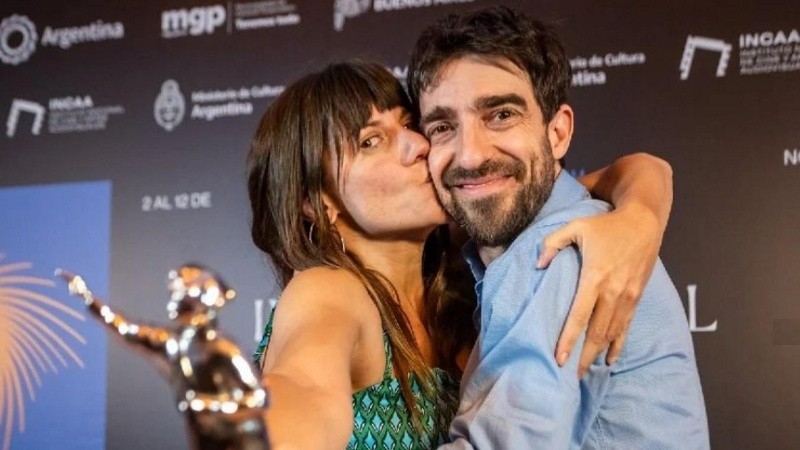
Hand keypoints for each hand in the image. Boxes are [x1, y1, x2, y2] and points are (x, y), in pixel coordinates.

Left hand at [537, 202, 663, 376]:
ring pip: (612, 333)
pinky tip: (610, 359)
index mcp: (595, 276)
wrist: (644, 221)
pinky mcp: (637, 297)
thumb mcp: (575, 226)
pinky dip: (618, 345)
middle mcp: (613, 291)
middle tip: (569, 374)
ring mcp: (628, 296)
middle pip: (597, 332)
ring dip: (599, 353)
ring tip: (585, 370)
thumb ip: (552, 243)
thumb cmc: (606, 224)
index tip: (559, 358)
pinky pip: (627, 326)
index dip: (569, 338)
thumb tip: (538, 265)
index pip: (579, 315)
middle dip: (583, 355)